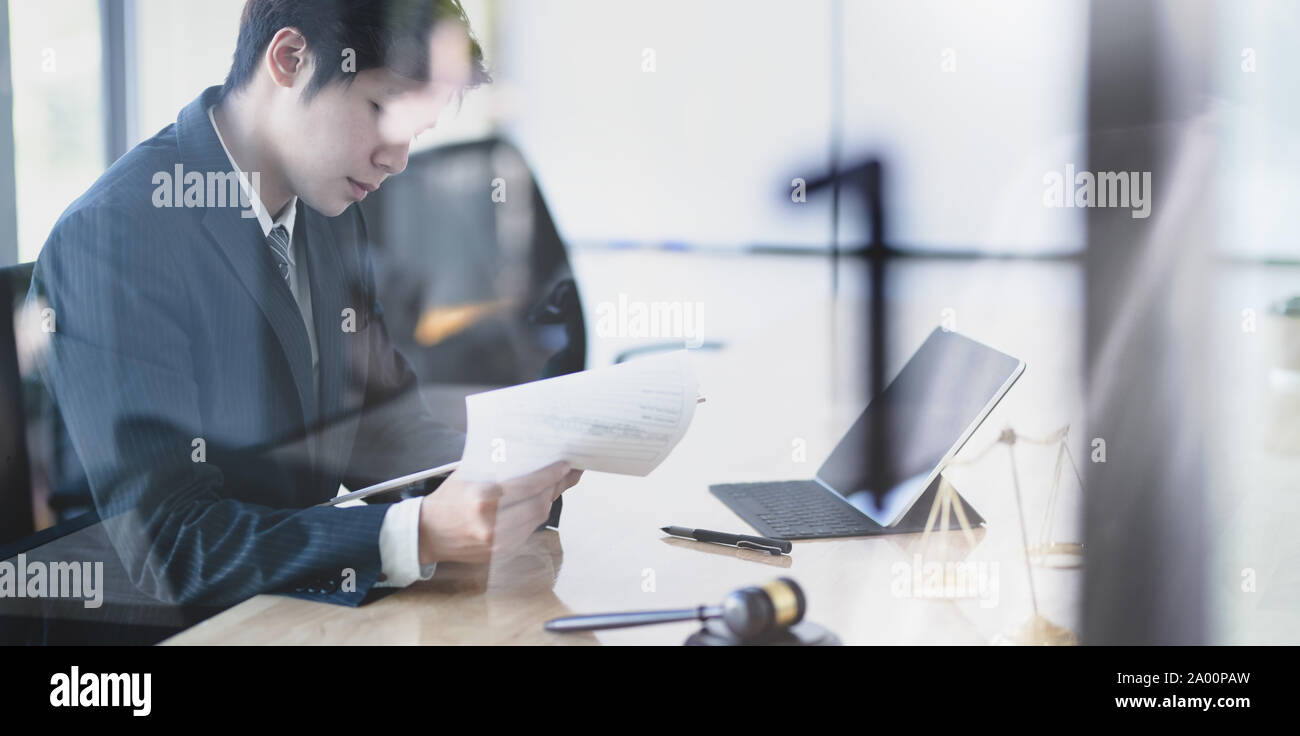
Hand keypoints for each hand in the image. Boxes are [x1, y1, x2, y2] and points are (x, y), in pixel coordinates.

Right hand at [417, 461, 582, 564]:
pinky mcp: (499, 555)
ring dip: (548, 501)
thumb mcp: (469, 474)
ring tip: (555, 486)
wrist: (427, 533)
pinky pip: (528, 532)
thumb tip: (533, 455)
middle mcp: (492, 524)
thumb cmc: (448, 498)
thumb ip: (498, 466)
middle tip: (565, 474)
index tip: (565, 465)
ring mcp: (497, 543)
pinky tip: (538, 503)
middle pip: (539, 504)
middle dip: (554, 487)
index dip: (550, 475)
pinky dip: (535, 516)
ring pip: (537, 520)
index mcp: (483, 499)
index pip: (528, 485)